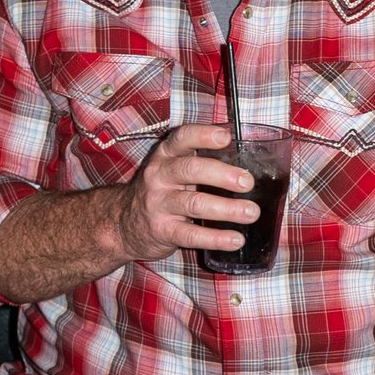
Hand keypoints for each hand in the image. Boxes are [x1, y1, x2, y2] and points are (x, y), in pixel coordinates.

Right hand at [119, 123, 261, 265]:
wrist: (123, 222)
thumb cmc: (162, 191)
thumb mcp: (172, 169)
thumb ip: (200, 161)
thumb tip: (250, 159)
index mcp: (166, 155)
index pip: (182, 138)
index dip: (203, 135)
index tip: (226, 137)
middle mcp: (159, 176)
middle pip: (190, 169)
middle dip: (221, 174)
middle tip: (247, 182)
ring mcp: (159, 204)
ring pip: (194, 203)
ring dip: (226, 208)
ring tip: (251, 212)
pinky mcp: (163, 231)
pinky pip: (191, 235)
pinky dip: (216, 238)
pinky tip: (236, 239)